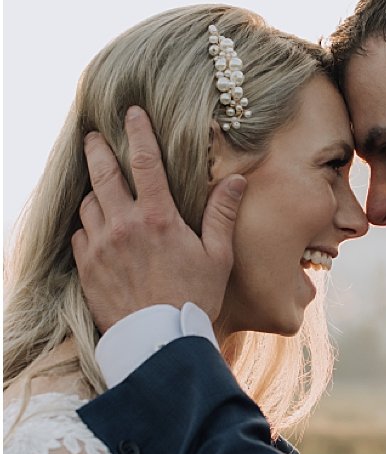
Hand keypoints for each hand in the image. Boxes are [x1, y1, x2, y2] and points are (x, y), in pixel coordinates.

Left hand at [70, 107, 243, 331]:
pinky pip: (81, 234)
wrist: (159, 340)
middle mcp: (123, 225)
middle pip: (103, 174)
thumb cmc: (195, 298)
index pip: (146, 162)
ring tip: (100, 188)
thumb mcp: (218, 256)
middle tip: (94, 136)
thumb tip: (236, 180)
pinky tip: (98, 229)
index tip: (132, 113)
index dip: (139, 132)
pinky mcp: (87, 267)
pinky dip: (88, 226)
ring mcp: (100, 246)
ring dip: (94, 192)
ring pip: (88, 204)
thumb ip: (222, 214)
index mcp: (158, 218)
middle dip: (97, 150)